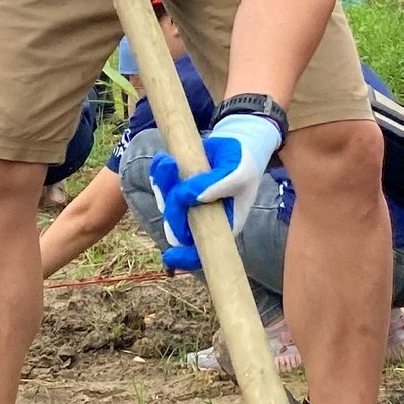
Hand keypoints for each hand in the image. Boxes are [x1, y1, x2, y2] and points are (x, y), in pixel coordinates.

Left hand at [146, 112, 284, 271]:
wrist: (238, 145)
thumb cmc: (244, 165)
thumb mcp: (238, 173)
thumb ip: (218, 185)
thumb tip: (193, 197)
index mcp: (221, 227)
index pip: (203, 251)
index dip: (187, 258)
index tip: (170, 255)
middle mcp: (202, 220)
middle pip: (178, 228)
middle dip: (173, 207)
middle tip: (177, 182)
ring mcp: (188, 205)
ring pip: (166, 205)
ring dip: (164, 184)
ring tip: (168, 163)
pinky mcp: (178, 187)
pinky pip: (162, 186)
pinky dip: (159, 173)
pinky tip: (163, 159)